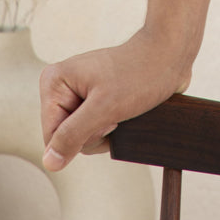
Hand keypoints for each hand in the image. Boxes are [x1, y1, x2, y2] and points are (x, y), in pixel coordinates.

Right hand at [39, 28, 192, 170]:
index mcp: (54, 81)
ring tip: (122, 110)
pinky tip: (124, 113)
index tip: (104, 116)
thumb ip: (72, 135)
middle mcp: (63, 86)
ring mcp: (79, 92)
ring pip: (82, 136)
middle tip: (115, 112)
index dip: (79, 137)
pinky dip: (111, 127)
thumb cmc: (140, 74)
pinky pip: (95, 128)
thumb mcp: (104, 109)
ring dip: (105, 131)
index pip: (52, 136)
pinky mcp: (95, 98)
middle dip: (94, 133)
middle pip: (66, 137)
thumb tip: (50, 162)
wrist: (170, 56)